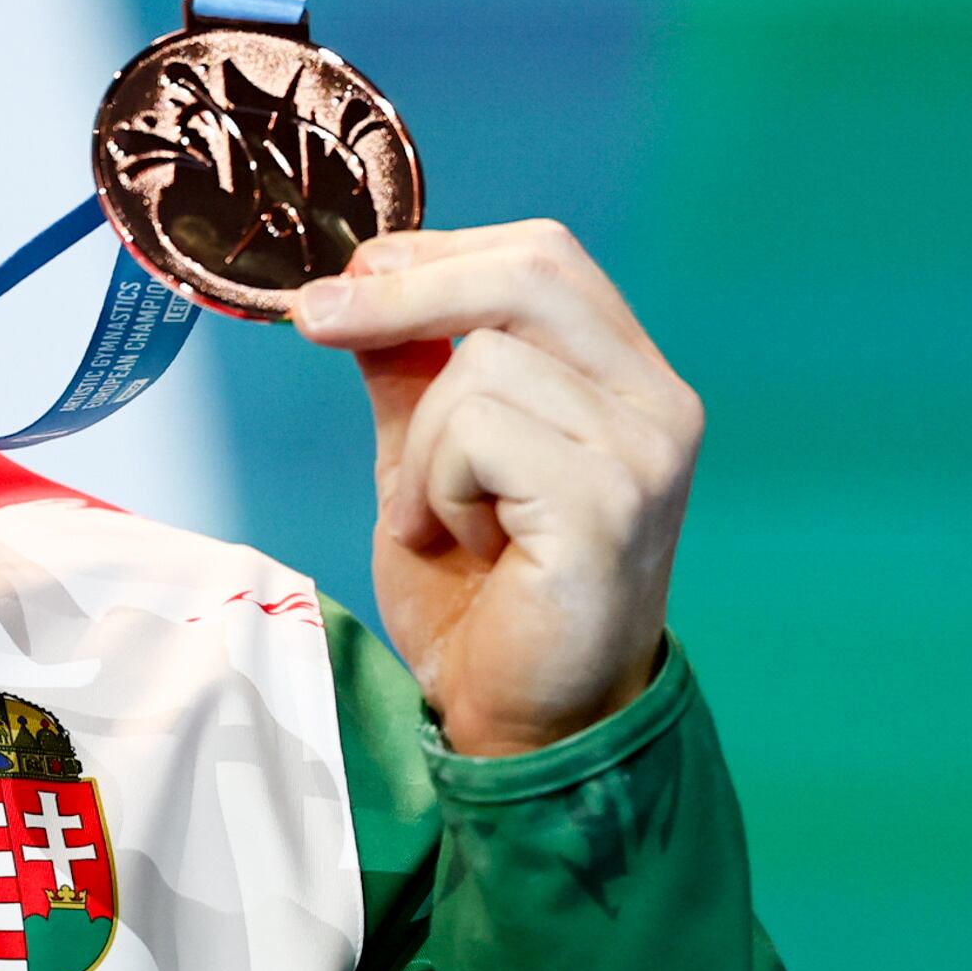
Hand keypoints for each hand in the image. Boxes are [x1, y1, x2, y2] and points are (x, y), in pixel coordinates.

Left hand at [291, 220, 701, 756]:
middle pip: (529, 272)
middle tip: (315, 319)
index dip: (437, 252)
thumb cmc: (484, 594)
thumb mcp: (429, 456)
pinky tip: (462, 544)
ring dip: (423, 445)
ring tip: (442, 518)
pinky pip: (478, 436)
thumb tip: (356, 283)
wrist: (521, 718)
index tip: (348, 280)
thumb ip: (410, 368)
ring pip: (481, 363)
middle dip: (405, 289)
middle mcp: (656, 402)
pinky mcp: (609, 505)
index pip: (543, 257)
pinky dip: (436, 487)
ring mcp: (644, 453)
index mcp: (627, 375)